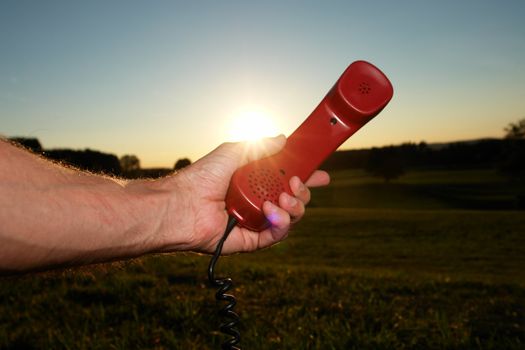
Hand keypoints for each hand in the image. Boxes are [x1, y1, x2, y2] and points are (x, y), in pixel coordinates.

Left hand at [170, 135, 329, 253]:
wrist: (182, 203)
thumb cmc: (203, 176)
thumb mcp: (234, 151)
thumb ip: (261, 145)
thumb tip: (283, 138)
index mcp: (255, 183)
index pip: (288, 181)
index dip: (306, 179)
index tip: (322, 175)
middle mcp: (258, 202)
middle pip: (295, 200)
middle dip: (303, 193)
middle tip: (297, 184)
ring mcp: (256, 222)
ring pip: (291, 218)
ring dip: (295, 207)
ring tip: (282, 198)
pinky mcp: (251, 240)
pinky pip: (277, 236)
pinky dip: (281, 224)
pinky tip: (271, 212)